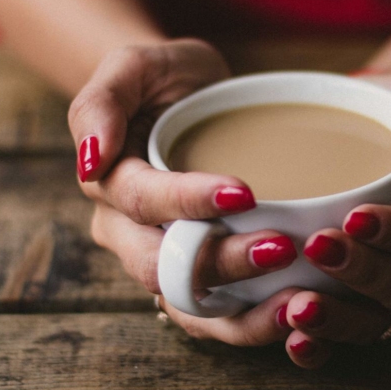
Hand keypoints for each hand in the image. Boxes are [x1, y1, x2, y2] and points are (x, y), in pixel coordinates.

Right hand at [68, 39, 300, 347]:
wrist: (189, 100)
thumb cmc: (164, 79)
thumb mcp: (133, 66)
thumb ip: (102, 101)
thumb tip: (91, 158)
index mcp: (111, 185)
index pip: (143, 202)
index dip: (189, 201)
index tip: (246, 193)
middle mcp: (130, 234)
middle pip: (165, 267)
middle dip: (224, 264)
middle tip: (282, 248)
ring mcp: (166, 259)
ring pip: (191, 307)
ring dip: (244, 315)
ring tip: (299, 303)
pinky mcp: (203, 274)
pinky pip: (218, 316)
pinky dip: (255, 324)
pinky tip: (298, 314)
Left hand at [283, 74, 390, 368]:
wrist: (353, 127)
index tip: (359, 217)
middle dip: (367, 275)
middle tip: (321, 248)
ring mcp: (389, 290)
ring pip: (378, 322)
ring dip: (340, 321)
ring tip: (299, 307)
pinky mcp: (351, 300)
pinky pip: (344, 335)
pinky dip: (321, 346)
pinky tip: (292, 337)